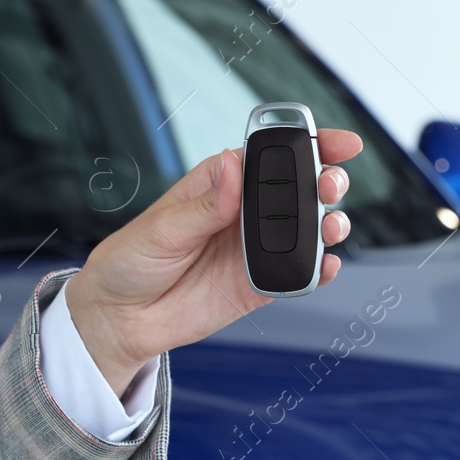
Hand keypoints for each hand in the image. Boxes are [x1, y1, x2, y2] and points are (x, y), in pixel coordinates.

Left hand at [65, 129, 361, 396]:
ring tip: (332, 226)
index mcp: (221, 183)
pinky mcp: (260, 284)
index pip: (271, 155)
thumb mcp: (163, 226)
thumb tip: (233, 166)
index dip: (309, 143)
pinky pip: (298, 275)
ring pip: (308, 230)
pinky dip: (319, 270)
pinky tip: (327, 265)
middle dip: (326, 181)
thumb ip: (206, 203)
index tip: (339, 142)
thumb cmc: (132, 260)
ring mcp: (255, 249)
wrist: (121, 317)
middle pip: (300, 189)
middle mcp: (244, 214)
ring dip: (329, 224)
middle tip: (330, 185)